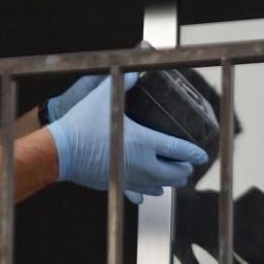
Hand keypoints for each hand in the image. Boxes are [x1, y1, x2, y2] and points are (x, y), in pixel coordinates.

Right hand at [46, 74, 208, 195]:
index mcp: (144, 142)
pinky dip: (152, 190)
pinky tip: (154, 189)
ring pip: (160, 185)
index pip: (178, 150)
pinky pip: (142, 192)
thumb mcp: (104, 98)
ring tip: (176, 176)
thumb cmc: (82, 123)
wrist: (60, 151)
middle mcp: (142, 163)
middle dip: (185, 169)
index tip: (203, 154)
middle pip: (174, 173)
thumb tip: (136, 71)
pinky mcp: (118, 185)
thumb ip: (124, 83)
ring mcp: (130, 177)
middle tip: (189, 164)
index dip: (194, 152)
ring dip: (171, 181)